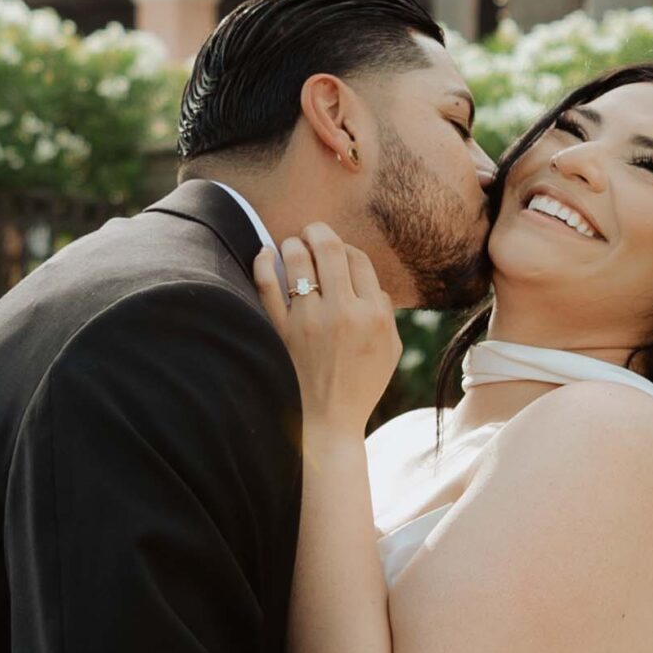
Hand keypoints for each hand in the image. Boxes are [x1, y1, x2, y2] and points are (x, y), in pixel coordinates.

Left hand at [254, 223, 400, 436]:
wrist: (329, 421)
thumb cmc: (362, 384)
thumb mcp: (390, 348)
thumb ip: (384, 309)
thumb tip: (366, 278)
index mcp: (372, 314)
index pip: (358, 258)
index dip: (347, 248)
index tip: (338, 252)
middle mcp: (342, 312)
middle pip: (329, 248)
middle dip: (318, 231)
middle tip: (312, 231)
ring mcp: (308, 321)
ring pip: (297, 259)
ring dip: (293, 244)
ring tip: (292, 246)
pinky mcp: (282, 331)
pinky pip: (266, 286)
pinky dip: (262, 262)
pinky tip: (264, 253)